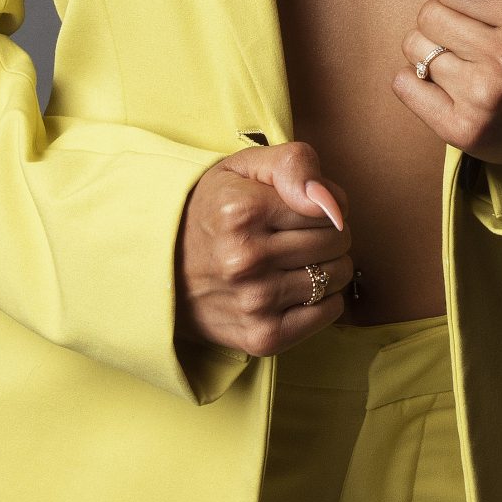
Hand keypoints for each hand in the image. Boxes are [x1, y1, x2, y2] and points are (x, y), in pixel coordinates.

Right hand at [175, 141, 354, 358]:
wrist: (165, 271)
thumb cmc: (214, 212)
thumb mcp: (244, 169)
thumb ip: (294, 165)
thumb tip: (333, 205)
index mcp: (241, 211)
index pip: (327, 207)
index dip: (319, 206)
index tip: (294, 211)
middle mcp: (245, 258)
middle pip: (336, 241)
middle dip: (327, 234)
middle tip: (294, 236)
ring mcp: (253, 301)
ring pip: (336, 276)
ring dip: (327, 267)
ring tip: (293, 262)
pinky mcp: (262, 336)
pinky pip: (328, 313)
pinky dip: (324, 300)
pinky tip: (295, 290)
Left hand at [394, 0, 501, 171]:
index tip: (489, 17)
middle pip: (428, 16)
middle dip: (446, 24)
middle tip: (476, 43)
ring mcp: (485, 97)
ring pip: (414, 48)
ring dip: (432, 53)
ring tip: (466, 66)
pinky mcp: (463, 129)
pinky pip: (404, 84)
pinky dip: (416, 82)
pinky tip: (447, 87)